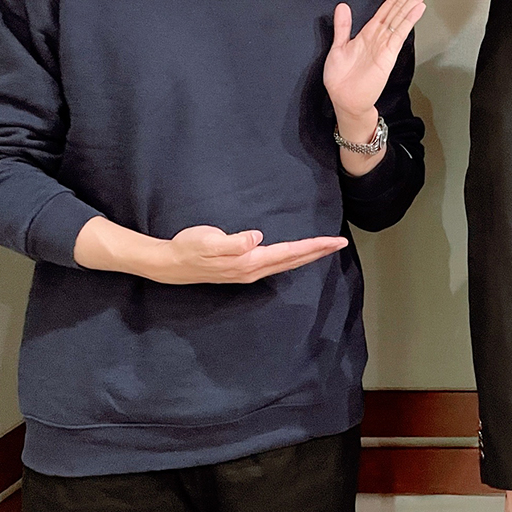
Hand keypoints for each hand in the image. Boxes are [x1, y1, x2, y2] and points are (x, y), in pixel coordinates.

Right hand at [75, 217, 347, 283]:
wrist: (170, 264)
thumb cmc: (188, 247)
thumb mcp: (207, 240)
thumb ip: (232, 241)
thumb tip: (256, 238)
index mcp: (250, 261)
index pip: (290, 252)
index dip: (314, 247)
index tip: (334, 241)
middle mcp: (254, 270)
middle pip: (293, 260)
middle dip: (318, 252)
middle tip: (341, 243)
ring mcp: (249, 273)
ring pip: (287, 264)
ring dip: (307, 256)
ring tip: (325, 248)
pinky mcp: (243, 271)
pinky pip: (277, 265)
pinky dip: (292, 259)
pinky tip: (296, 256)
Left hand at [323, 0, 432, 122]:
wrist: (344, 100)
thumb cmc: (341, 79)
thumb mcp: (337, 47)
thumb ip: (343, 26)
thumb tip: (343, 6)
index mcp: (369, 32)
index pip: (388, 6)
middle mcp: (380, 35)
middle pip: (399, 7)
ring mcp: (386, 44)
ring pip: (402, 16)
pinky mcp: (388, 54)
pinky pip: (399, 33)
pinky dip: (409, 19)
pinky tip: (418, 7)